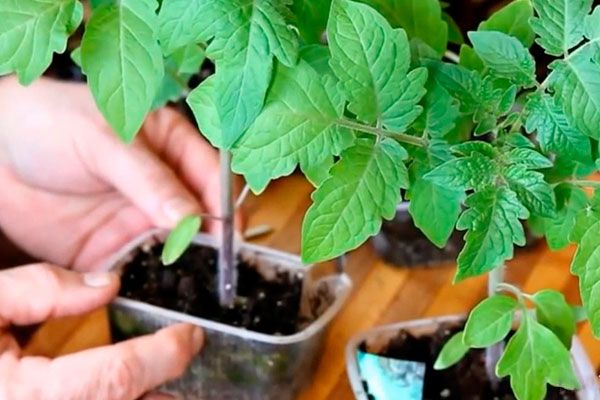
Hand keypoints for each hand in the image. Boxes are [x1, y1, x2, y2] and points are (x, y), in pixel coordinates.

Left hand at [0, 76, 238, 270]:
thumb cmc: (50, 124)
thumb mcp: (105, 142)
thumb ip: (150, 180)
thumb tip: (193, 218)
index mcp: (172, 145)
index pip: (213, 176)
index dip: (225, 204)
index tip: (228, 233)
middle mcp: (165, 185)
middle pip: (205, 217)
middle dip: (215, 242)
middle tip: (217, 265)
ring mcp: (141, 219)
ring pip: (181, 248)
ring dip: (189, 266)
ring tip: (194, 284)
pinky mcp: (116, 248)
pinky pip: (145, 270)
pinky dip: (155, 283)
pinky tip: (159, 291)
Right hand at [0, 264, 202, 399]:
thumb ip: (37, 289)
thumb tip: (106, 285)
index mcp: (25, 396)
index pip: (115, 379)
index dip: (163, 356)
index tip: (190, 336)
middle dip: (169, 395)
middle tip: (191, 364)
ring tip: (172, 382)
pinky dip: (119, 399)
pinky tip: (135, 388)